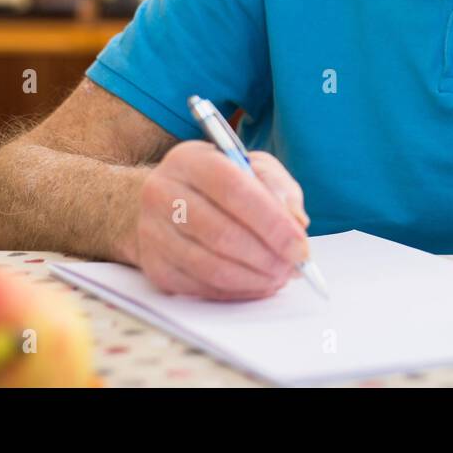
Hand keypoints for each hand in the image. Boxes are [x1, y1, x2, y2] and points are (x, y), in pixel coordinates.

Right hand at [132, 141, 310, 299]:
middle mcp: (163, 193)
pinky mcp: (154, 266)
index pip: (233, 189)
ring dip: (253, 278)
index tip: (300, 245)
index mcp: (190, 160)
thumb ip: (278, 187)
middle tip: (294, 266)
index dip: (271, 222)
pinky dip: (236, 292)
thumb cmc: (218, 182)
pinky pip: (199, 287)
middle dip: (266, 255)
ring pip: (210, 265)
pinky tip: (258, 284)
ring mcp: (152, 232)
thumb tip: (296, 222)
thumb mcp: (251, 167)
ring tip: (280, 276)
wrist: (166, 202)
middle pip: (221, 232)